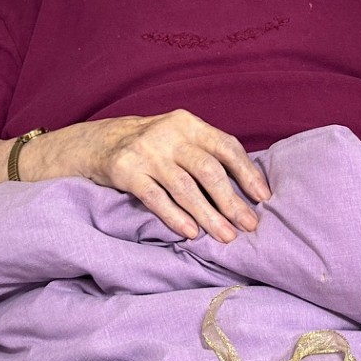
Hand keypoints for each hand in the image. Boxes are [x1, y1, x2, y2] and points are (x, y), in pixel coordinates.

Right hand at [69, 110, 269, 243]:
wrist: (97, 142)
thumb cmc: (152, 146)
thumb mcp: (178, 137)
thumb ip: (206, 153)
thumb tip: (247, 189)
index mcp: (188, 123)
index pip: (225, 146)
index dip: (247, 172)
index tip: (263, 197)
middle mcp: (168, 134)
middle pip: (208, 170)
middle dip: (232, 201)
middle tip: (249, 225)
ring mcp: (146, 152)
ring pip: (185, 188)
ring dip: (209, 216)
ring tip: (226, 236)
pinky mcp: (125, 171)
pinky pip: (156, 198)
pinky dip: (175, 217)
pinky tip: (191, 233)